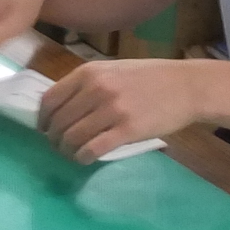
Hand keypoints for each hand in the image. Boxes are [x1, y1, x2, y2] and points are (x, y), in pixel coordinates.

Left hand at [37, 60, 211, 163]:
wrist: (187, 86)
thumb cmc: (151, 78)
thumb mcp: (113, 70)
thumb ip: (88, 84)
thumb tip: (62, 107)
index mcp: (89, 72)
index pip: (50, 100)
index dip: (42, 119)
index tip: (45, 129)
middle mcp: (96, 89)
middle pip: (58, 122)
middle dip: (54, 139)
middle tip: (59, 146)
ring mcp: (111, 110)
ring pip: (72, 137)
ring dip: (66, 150)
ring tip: (72, 154)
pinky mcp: (126, 130)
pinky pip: (92, 149)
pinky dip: (82, 157)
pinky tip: (85, 159)